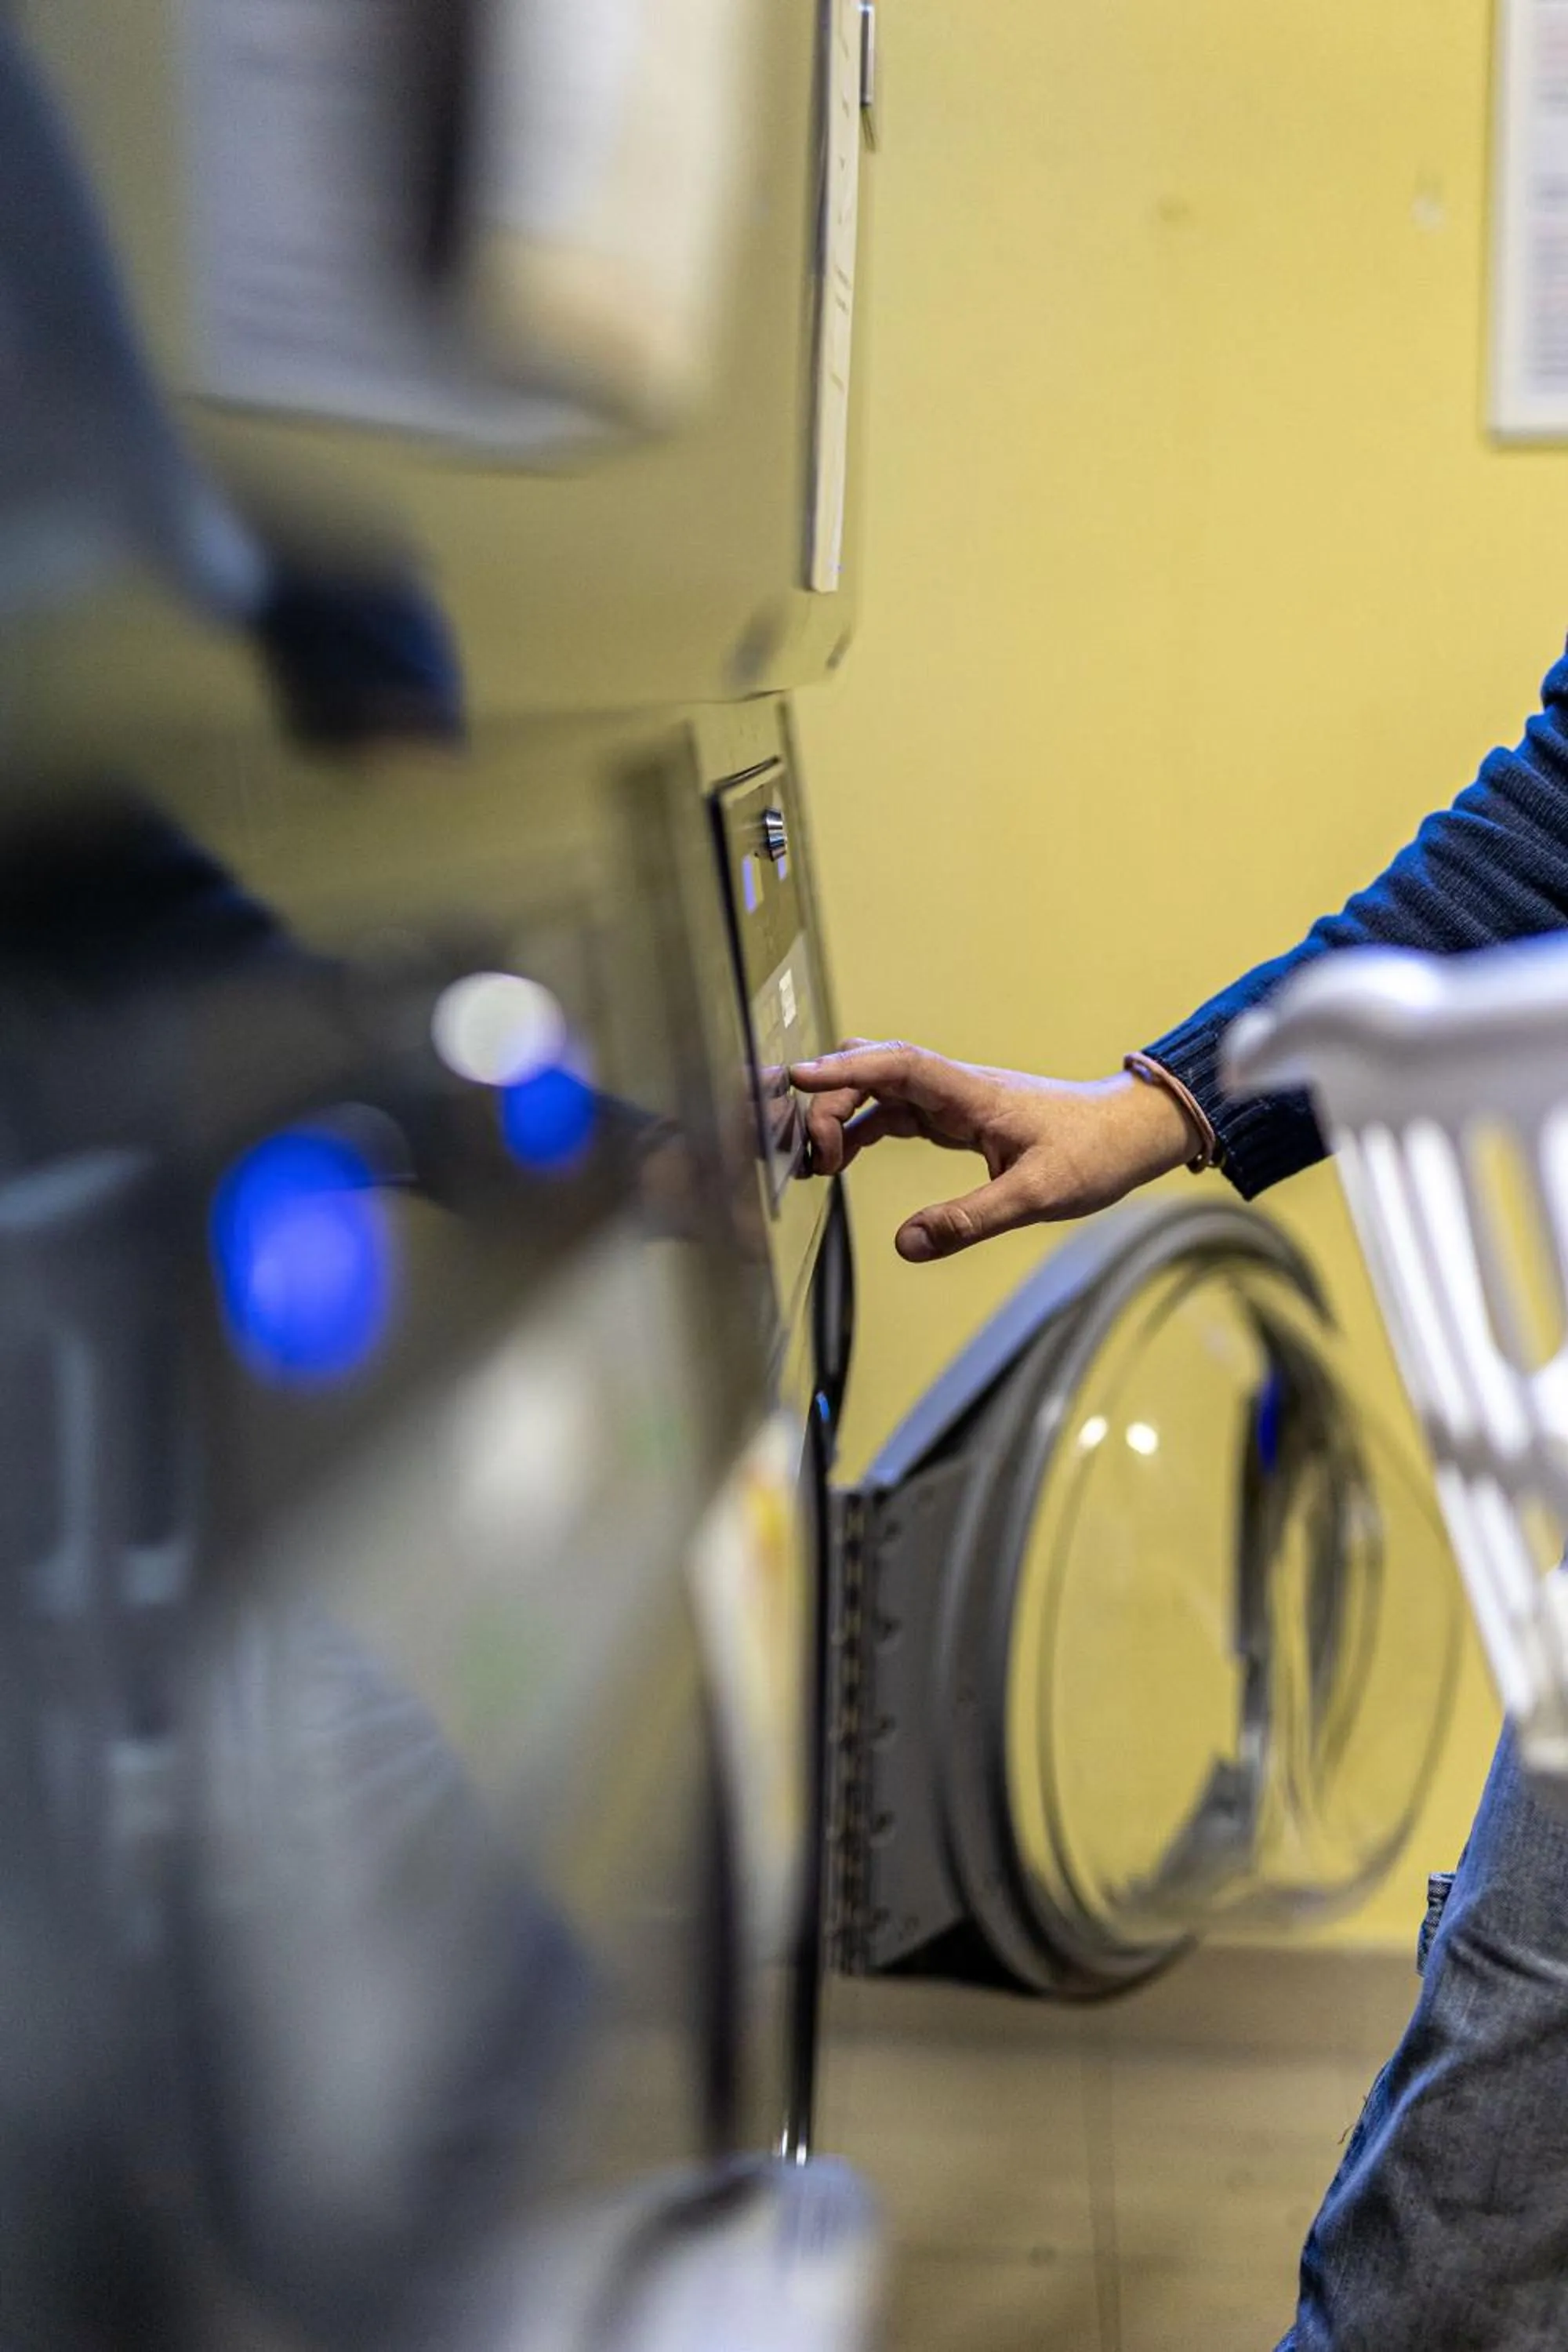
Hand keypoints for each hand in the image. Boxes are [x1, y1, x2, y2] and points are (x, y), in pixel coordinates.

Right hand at [790, 1041, 1199, 1261]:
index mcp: (973, 1093)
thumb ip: (969, 1220)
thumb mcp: (1036, 1196)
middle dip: (832, 1098)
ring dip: (842, 1116)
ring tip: (818, 1165)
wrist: (1130, 1134)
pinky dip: (863, 1130)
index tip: (796, 1078)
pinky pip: (895, 1112)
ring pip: (880, 1090)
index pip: (897, 1066)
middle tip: (812, 1155)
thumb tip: (905, 1244)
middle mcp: (957, 1088)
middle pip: (875, 1069)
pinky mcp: (957, 1118)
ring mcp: (954, 1100)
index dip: (845, 1070)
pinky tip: (845, 1159)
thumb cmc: (1094, 1154)